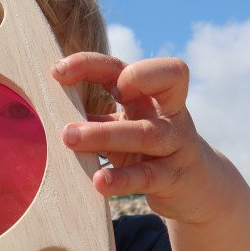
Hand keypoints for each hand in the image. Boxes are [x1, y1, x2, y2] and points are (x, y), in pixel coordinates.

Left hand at [52, 53, 223, 224]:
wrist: (199, 187)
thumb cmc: (152, 150)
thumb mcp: (127, 127)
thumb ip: (98, 118)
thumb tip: (50, 108)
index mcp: (151, 94)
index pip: (123, 67)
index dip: (91, 63)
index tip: (58, 71)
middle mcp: (167, 112)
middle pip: (152, 84)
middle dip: (118, 84)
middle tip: (76, 98)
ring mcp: (175, 143)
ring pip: (144, 133)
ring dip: (104, 135)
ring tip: (69, 139)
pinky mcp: (175, 177)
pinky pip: (148, 175)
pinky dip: (122, 179)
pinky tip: (99, 182)